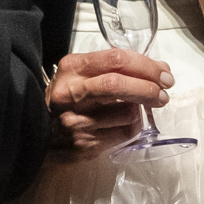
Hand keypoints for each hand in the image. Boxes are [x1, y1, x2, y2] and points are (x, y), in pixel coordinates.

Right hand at [46, 45, 170, 147]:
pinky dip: (132, 127)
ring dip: (140, 110)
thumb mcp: (82, 74)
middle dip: (149, 88)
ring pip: (127, 112)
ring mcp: (77, 121)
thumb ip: (117, 68)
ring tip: (134, 109)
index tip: (163, 73)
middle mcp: (71, 93)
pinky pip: (125, 133)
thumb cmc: (69, 99)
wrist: (40, 132)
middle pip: (118, 85)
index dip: (146, 66)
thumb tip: (160, 71)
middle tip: (163, 93)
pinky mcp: (85, 144)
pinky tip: (123, 123)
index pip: (116, 59)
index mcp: (72, 69)